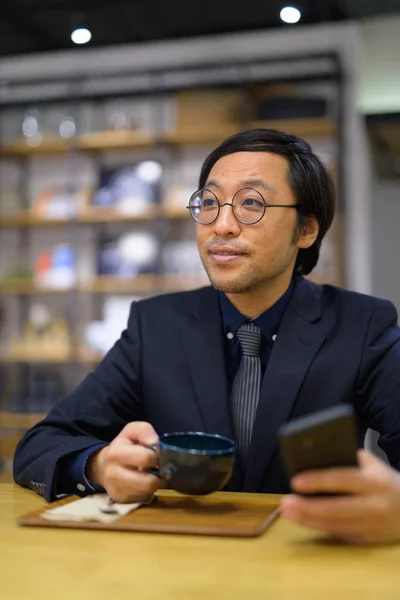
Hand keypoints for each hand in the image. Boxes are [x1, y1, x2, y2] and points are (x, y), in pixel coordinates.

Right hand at [86, 421, 161, 503]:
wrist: (104, 466)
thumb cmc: (123, 446)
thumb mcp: (131, 431)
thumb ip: (144, 430)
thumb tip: (155, 442)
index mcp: (116, 453)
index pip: (145, 458)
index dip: (156, 456)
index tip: (157, 455)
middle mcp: (113, 474)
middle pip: (148, 482)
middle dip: (158, 475)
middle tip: (157, 468)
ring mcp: (116, 490)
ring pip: (148, 492)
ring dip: (154, 484)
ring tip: (151, 474)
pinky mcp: (121, 500)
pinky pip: (143, 499)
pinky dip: (148, 492)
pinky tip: (143, 483)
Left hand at [280, 450, 399, 543]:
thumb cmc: (388, 483)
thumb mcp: (376, 466)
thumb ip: (353, 458)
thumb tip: (320, 451)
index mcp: (375, 482)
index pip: (342, 479)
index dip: (318, 480)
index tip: (296, 481)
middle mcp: (374, 505)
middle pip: (335, 508)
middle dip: (307, 507)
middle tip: (285, 503)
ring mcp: (372, 526)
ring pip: (335, 525)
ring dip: (308, 520)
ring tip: (288, 512)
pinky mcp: (369, 540)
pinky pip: (340, 535)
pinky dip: (320, 528)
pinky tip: (304, 521)